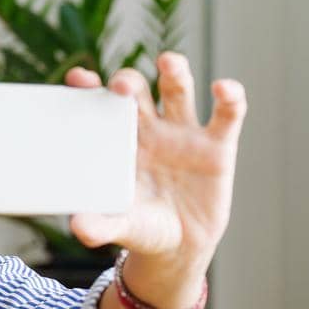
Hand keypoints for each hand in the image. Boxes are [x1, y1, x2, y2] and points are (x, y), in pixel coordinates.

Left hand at [64, 52, 246, 273]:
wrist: (180, 246)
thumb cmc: (142, 226)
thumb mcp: (120, 226)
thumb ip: (99, 225)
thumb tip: (78, 228)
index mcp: (117, 140)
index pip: (99, 105)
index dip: (89, 87)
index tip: (78, 78)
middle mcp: (149, 128)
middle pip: (137, 89)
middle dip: (128, 81)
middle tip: (123, 86)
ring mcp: (183, 133)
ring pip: (178, 90)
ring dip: (175, 71)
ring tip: (168, 62)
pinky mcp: (217, 146)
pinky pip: (227, 114)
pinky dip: (230, 98)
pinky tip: (223, 88)